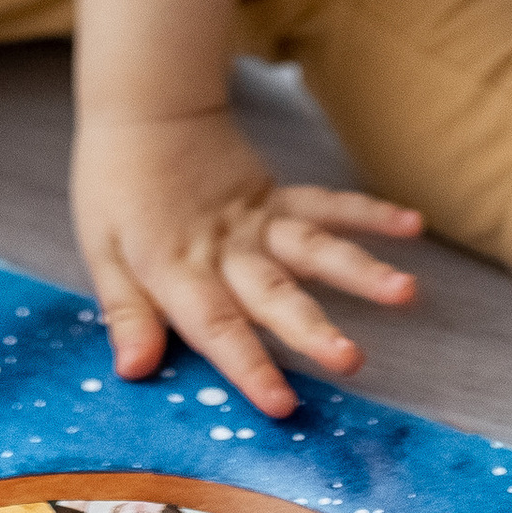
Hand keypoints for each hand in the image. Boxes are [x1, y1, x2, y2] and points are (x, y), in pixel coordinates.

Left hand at [71, 107, 420, 419]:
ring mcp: (258, 219)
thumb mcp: (100, 249)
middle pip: (272, 292)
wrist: (147, 107)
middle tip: (352, 360)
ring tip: (406, 291)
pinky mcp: (278, 197)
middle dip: (312, 329)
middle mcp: (226, 246)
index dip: (247, 365)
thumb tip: (134, 369)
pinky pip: (327, 204)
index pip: (214, 325)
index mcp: (177, 266)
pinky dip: (369, 213)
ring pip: (313, 247)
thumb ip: (124, 310)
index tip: (283, 405)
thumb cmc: (116, 185)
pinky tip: (411, 225)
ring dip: (360, 270)